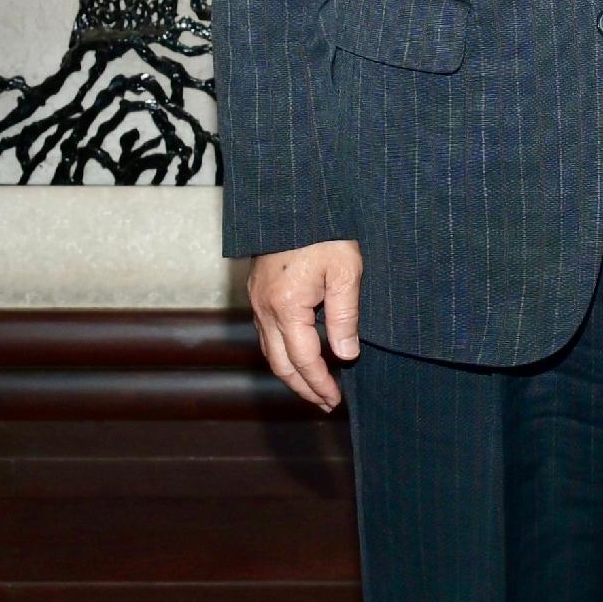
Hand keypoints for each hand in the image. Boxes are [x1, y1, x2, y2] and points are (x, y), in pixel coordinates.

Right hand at [250, 239, 365, 412]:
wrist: (294, 198)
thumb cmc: (325, 231)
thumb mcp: (345, 271)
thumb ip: (345, 316)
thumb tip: (345, 355)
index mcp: (286, 306)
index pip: (303, 359)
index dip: (319, 383)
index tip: (335, 400)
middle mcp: (264, 307)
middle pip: (279, 363)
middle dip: (302, 387)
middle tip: (325, 403)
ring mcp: (257, 299)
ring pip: (269, 349)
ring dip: (291, 373)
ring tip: (314, 387)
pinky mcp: (256, 290)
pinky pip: (266, 333)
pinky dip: (283, 352)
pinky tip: (299, 355)